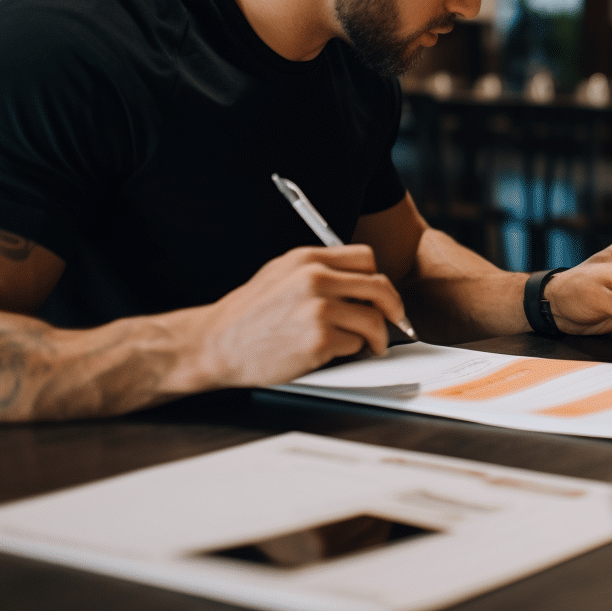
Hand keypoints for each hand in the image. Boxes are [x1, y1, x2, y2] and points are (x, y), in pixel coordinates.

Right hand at [191, 245, 410, 386]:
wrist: (215, 344)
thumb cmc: (246, 316)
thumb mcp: (280, 275)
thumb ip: (317, 271)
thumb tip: (356, 280)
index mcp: (306, 259)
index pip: (366, 258)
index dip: (377, 278)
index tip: (380, 294)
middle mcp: (314, 278)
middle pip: (380, 287)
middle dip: (394, 308)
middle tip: (397, 321)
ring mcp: (317, 309)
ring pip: (373, 319)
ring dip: (377, 336)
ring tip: (370, 345)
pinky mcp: (319, 339)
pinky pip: (356, 345)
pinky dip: (352, 352)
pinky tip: (336, 353)